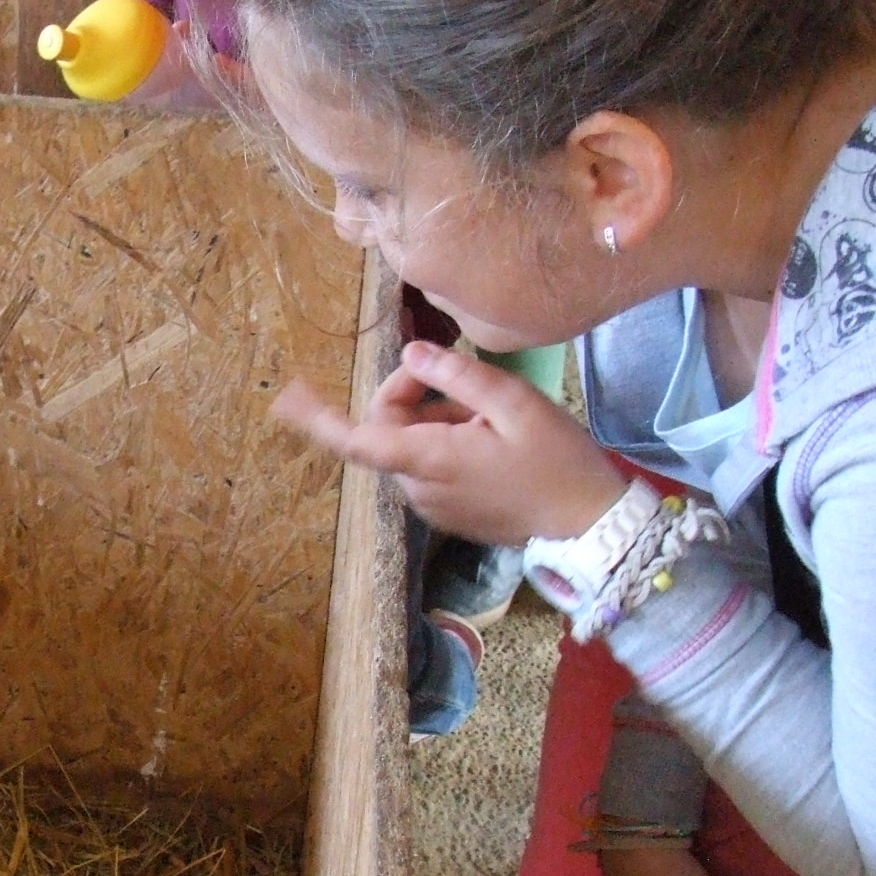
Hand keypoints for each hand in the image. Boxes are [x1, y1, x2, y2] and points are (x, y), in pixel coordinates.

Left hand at [272, 341, 628, 545]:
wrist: (587, 523)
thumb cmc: (556, 460)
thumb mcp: (515, 404)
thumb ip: (457, 376)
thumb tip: (412, 352)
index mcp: (428, 459)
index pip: (356, 439)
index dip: (318, 418)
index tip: (289, 396)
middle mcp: (418, 487)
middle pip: (388, 427)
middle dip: (416, 395)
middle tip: (466, 383)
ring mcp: (431, 504)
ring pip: (412, 444)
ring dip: (439, 419)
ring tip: (493, 421)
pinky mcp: (447, 512)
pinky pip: (430, 465)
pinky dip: (449, 442)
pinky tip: (493, 442)